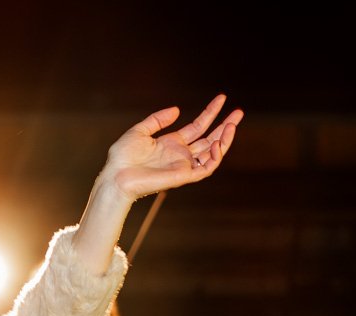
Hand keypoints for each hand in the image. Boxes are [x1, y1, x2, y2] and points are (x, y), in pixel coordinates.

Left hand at [104, 94, 243, 200]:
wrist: (116, 177)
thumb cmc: (122, 158)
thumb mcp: (139, 131)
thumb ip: (158, 120)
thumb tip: (177, 110)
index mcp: (171, 143)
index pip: (198, 127)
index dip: (210, 113)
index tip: (222, 99)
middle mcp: (180, 154)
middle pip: (209, 139)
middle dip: (225, 126)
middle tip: (239, 112)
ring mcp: (183, 165)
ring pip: (212, 153)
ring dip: (224, 139)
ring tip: (232, 124)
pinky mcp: (183, 176)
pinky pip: (206, 168)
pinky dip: (215, 157)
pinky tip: (218, 142)